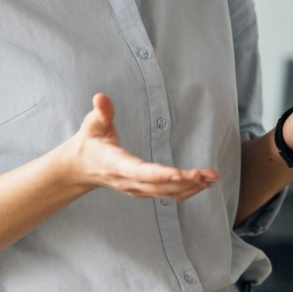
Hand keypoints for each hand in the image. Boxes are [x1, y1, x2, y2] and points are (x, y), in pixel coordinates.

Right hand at [60, 94, 217, 200]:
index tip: (179, 174)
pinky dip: (187, 190)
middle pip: (159, 185)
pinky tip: (204, 184)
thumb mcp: (92, 125)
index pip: (139, 171)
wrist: (80, 169)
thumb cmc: (90, 142)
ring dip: (191, 187)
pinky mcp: (143, 190)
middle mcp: (128, 181)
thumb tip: (100, 97)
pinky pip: (167, 194)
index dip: (159, 174)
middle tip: (208, 174)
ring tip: (213, 177)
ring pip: (166, 193)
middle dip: (185, 181)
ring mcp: (136, 189)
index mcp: (116, 164)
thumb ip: (100, 112)